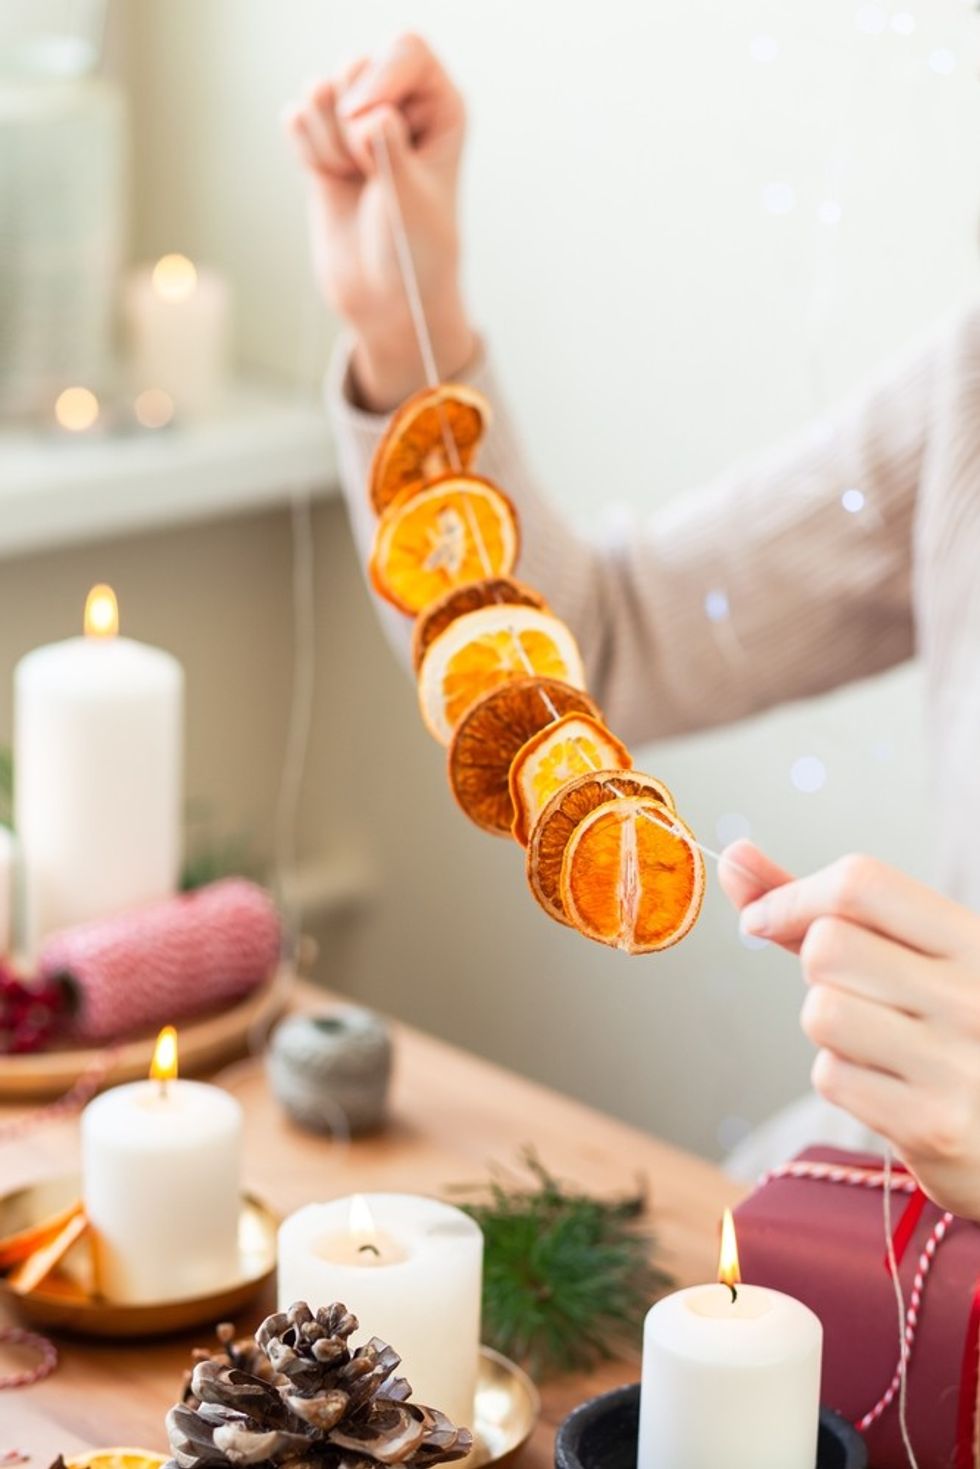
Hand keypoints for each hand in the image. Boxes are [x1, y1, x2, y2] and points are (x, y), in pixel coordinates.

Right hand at [283, 34, 475, 410]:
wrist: (386, 301)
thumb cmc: (416, 256)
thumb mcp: (411, 203)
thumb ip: (391, 153)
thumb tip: (369, 113)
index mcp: (440, 107)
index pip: (404, 49)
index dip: (380, 79)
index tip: (370, 125)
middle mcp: (400, 105)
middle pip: (354, 65)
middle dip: (350, 120)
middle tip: (369, 171)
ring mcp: (357, 122)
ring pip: (318, 89)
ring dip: (327, 140)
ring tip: (353, 180)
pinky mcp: (324, 144)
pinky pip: (295, 116)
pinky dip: (306, 151)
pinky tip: (331, 181)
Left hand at [718, 841, 979, 1221]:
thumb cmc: (946, 1025)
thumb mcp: (910, 952)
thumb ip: (821, 905)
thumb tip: (735, 857)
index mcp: (973, 941)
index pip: (861, 883)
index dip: (794, 896)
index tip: (766, 918)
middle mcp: (974, 994)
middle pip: (828, 946)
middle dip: (815, 967)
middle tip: (853, 990)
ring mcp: (958, 1063)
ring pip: (821, 1012)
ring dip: (827, 1024)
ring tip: (876, 1039)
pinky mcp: (935, 1124)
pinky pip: (832, 1076)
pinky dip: (842, 1078)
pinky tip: (887, 1084)